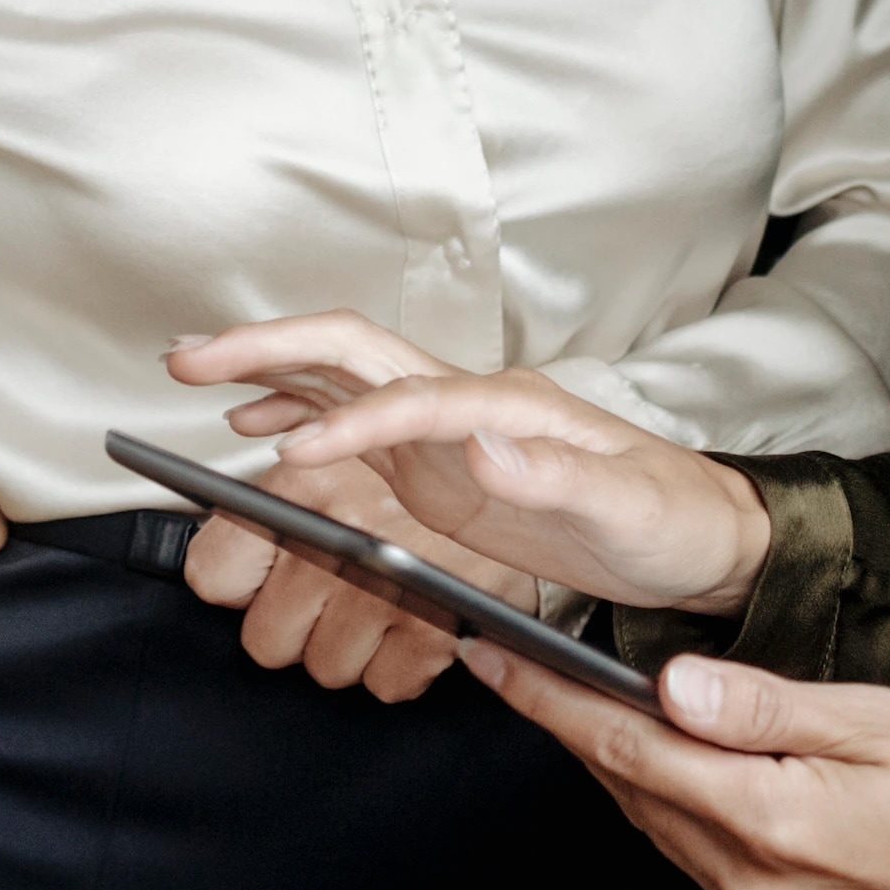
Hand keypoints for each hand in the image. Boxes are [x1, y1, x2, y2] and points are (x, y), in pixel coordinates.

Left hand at [170, 443, 503, 704]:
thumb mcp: (334, 463)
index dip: (238, 586)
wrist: (531, 474)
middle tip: (328, 592)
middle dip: (295, 625)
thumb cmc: (424, 467)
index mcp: (299, 488)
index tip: (260, 580)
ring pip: (325, 668)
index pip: (214, 577)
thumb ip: (268, 510)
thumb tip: (211, 562)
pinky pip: (385, 685)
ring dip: (349, 646)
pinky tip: (410, 619)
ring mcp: (385, 591)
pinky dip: (399, 664)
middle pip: (266, 640)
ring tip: (376, 598)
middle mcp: (337, 540)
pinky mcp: (433, 630)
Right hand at [173, 315, 772, 614]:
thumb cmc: (671, 519)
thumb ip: (557, 473)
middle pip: (352, 352)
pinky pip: (351, 425)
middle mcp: (466, 402)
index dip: (347, 422)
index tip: (289, 455)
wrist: (699, 540)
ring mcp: (446, 430)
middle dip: (269, 349)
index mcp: (507, 404)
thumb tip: (484, 441)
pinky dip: (296, 416)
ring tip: (196, 375)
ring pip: (339, 377)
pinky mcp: (437, 464)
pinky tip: (257, 427)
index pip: (407, 398)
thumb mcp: (628, 507)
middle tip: (190, 360)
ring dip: (268, 370)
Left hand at [461, 639, 889, 889]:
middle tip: (507, 657)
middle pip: (628, 788)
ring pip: (654, 821)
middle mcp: (747, 880)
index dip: (547, 700)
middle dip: (565, 723)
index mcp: (768, 821)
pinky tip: (655, 755)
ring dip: (610, 760)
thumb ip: (764, 707)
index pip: (626, 750)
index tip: (486, 654)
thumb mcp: (879, 721)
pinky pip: (690, 849)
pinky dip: (660, 796)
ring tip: (563, 695)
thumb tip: (668, 685)